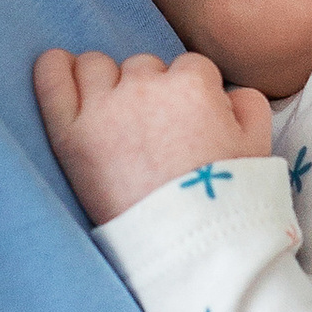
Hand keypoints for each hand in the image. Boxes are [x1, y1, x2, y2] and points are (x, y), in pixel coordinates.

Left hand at [34, 46, 272, 225]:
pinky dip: (53, 69)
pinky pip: (52, 79)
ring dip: (105, 82)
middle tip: (152, 132)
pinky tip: (57, 66)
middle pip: (142, 67)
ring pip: (96, 66)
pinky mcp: (70, 133)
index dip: (189, 95)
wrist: (187, 245)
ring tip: (112, 116)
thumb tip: (229, 93)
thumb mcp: (259, 146)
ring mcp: (103, 107)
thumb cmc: (227, 200)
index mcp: (193, 84)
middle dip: (148, 91)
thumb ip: (249, 104)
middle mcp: (145, 86)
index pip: (189, 68)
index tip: (187, 124)